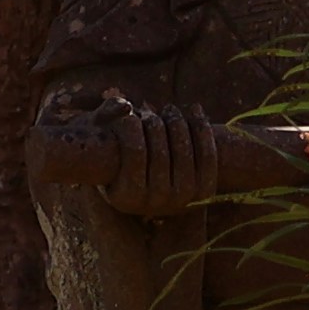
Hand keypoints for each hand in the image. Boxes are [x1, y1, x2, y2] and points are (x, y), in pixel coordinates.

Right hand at [37, 96, 240, 212]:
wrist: (148, 190)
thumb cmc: (114, 157)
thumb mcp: (100, 141)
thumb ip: (104, 117)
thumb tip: (126, 106)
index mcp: (126, 196)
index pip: (134, 151)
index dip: (133, 125)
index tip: (129, 116)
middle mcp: (155, 203)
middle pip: (161, 149)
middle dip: (155, 123)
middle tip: (149, 112)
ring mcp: (182, 199)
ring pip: (185, 150)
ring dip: (178, 122)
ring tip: (169, 110)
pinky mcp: (203, 193)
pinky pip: (208, 156)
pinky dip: (203, 129)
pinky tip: (196, 110)